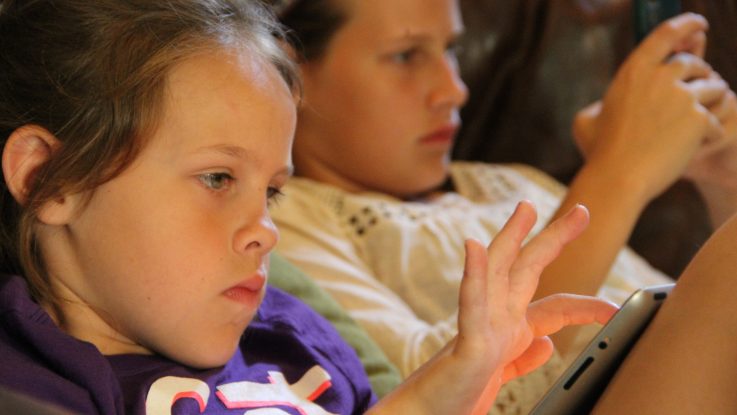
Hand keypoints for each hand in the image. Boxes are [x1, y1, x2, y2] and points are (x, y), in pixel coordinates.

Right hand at [456, 201, 617, 413]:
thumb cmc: (457, 392)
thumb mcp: (501, 372)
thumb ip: (523, 357)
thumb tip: (548, 343)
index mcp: (509, 329)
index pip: (555, 308)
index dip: (588, 306)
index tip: (616, 309)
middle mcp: (496, 320)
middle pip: (526, 269)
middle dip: (553, 238)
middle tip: (582, 211)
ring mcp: (479, 327)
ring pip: (496, 273)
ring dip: (510, 238)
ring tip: (526, 209)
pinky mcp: (467, 343)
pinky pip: (470, 304)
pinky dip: (475, 274)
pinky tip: (476, 248)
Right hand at [572, 13, 727, 202]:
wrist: (618, 178)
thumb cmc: (598, 152)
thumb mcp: (587, 119)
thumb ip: (604, 103)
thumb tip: (609, 103)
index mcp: (634, 70)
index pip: (667, 33)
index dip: (688, 24)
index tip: (699, 25)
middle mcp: (661, 77)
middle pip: (694, 63)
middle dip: (700, 74)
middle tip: (696, 89)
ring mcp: (683, 97)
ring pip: (715, 88)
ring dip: (712, 102)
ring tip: (699, 120)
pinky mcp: (699, 120)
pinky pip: (717, 121)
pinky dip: (709, 134)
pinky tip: (692, 148)